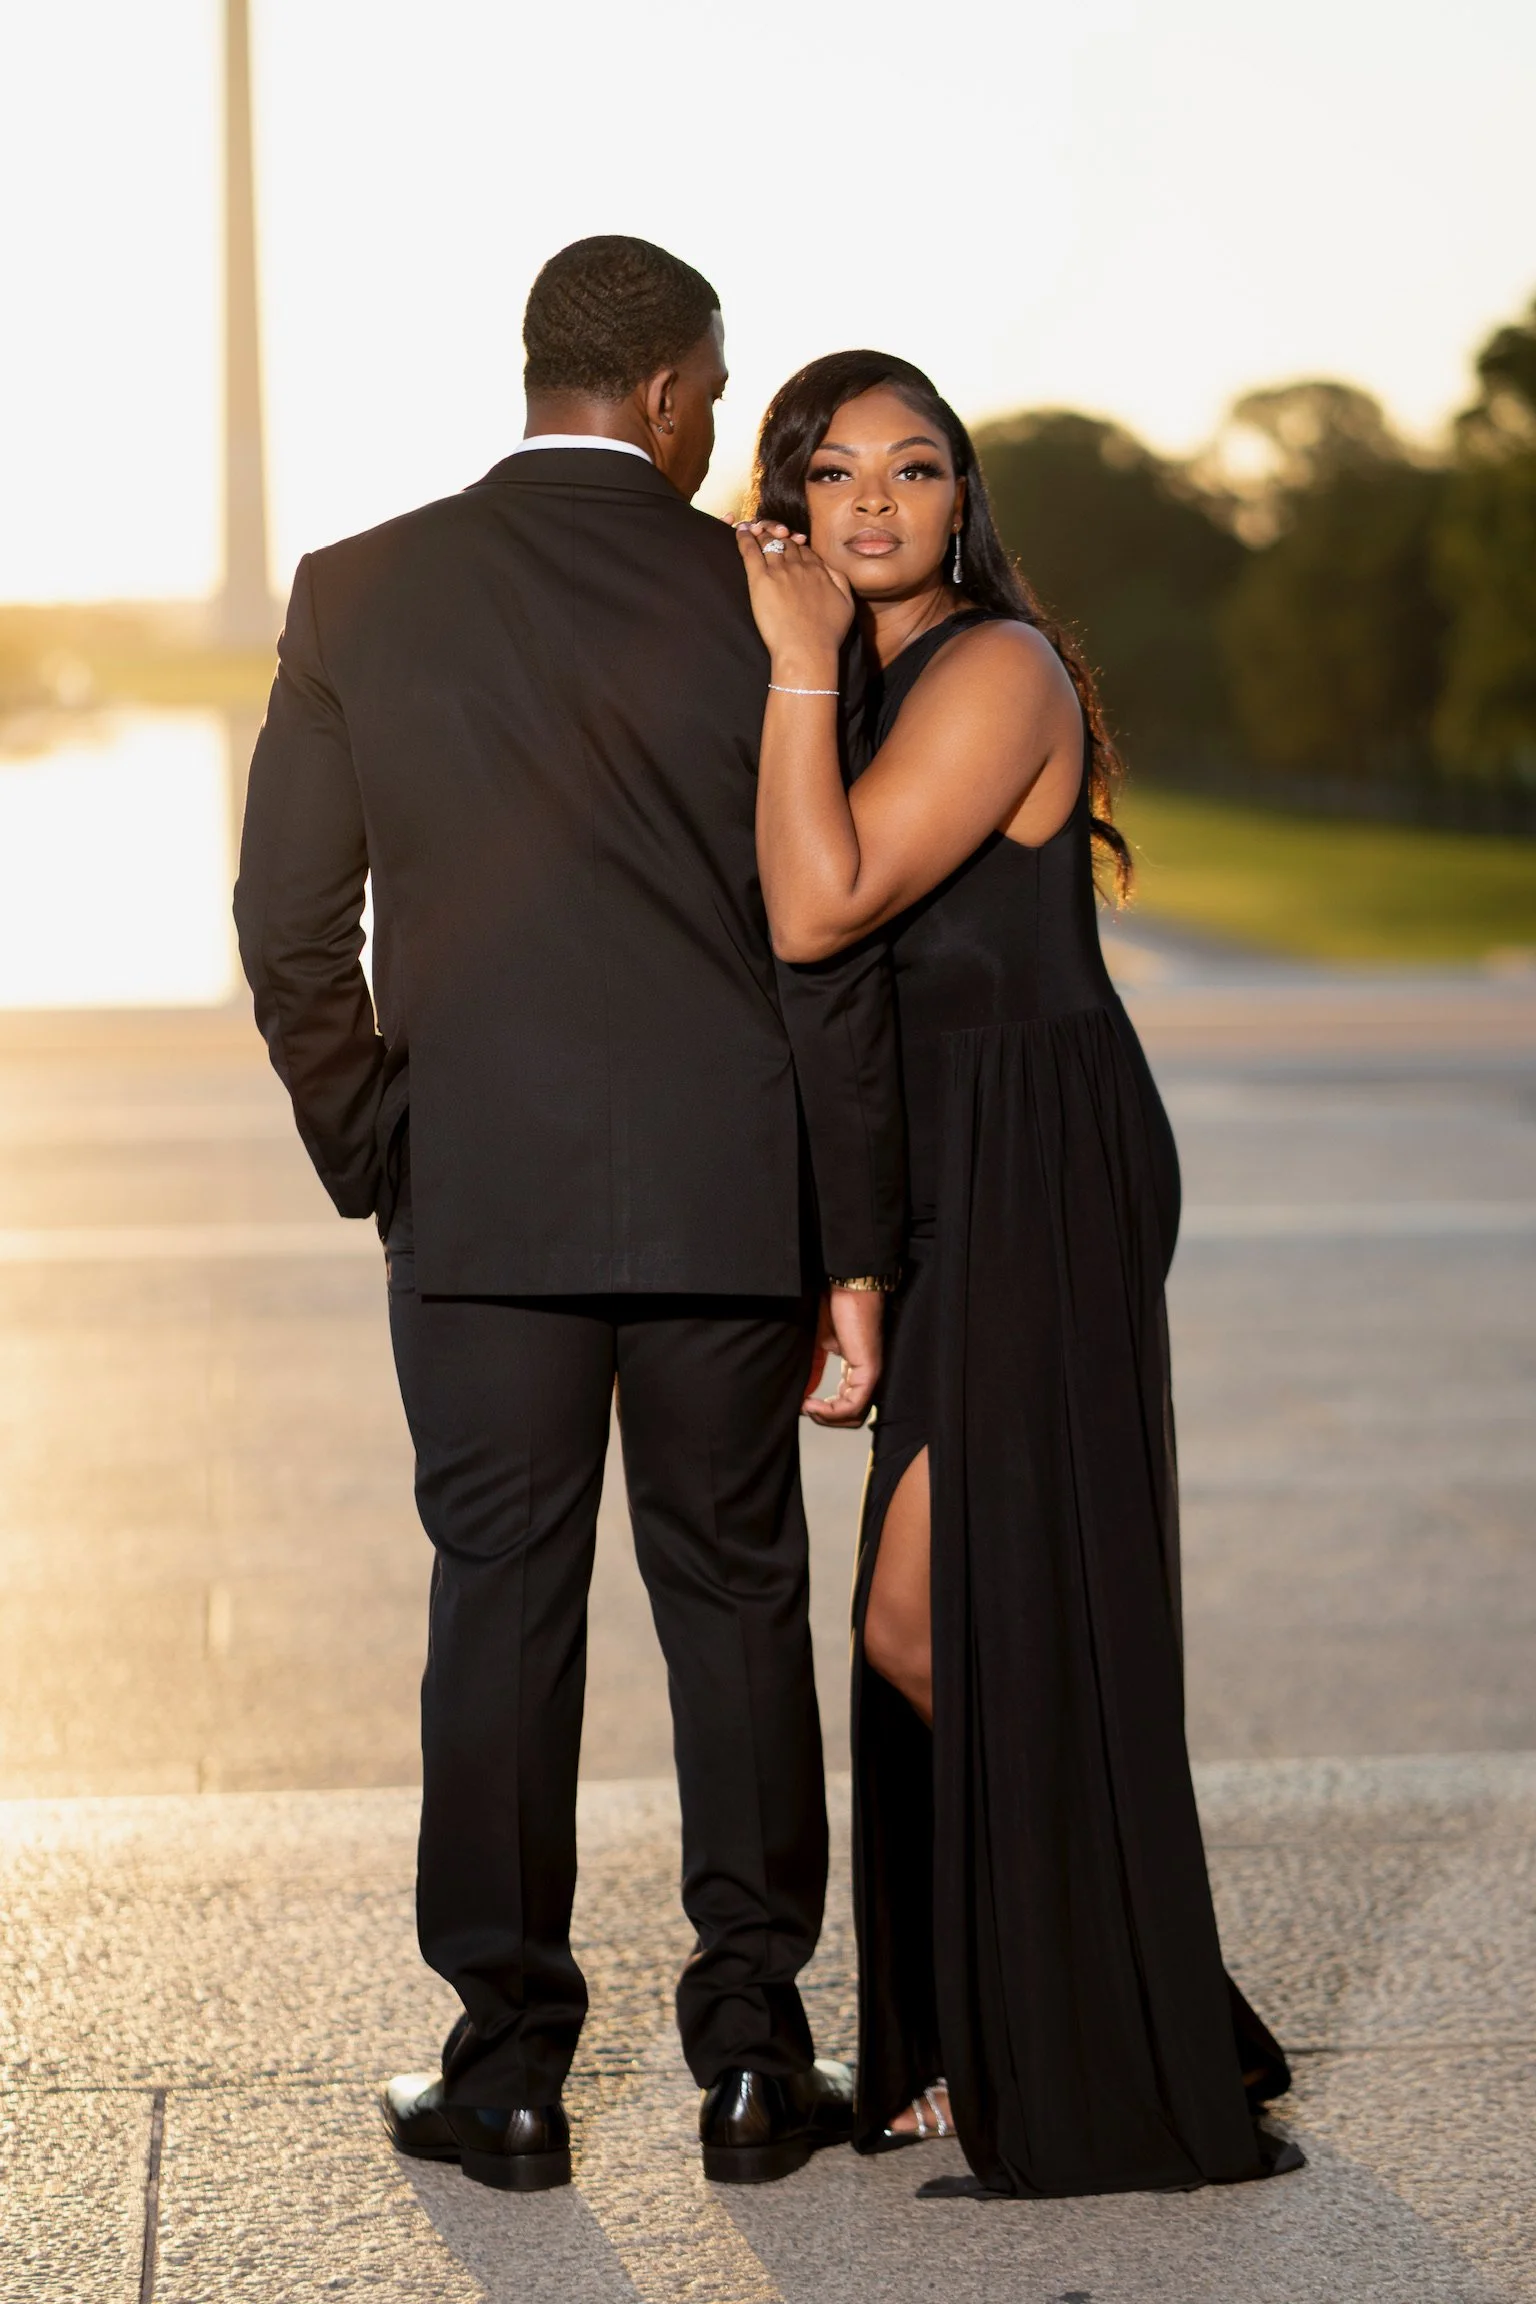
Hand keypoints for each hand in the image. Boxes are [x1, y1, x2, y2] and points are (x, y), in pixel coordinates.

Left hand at [735, 522, 854, 666]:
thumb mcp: (847, 604)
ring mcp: (780, 571)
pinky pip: (750, 551)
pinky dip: (744, 537)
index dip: (796, 546)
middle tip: (770, 535)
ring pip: (769, 543)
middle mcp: (800, 566)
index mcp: (819, 571)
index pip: (804, 550)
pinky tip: (740, 530)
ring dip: (762, 534)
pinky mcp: (761, 580)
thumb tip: (830, 567)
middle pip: (786, 543)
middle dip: (778, 536)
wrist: (808, 650)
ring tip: (754, 529)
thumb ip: (840, 580)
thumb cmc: (828, 635)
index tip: (790, 547)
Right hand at [802, 1286, 882, 1427]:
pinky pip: (853, 1405)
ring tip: (808, 1408)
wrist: (846, 1288)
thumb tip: (802, 1393)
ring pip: (854, 1414)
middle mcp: (867, 1374)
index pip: (846, 1404)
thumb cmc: (836, 1308)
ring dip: (827, 1418)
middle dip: (826, 1419)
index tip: (803, 1405)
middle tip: (805, 1410)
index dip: (824, 1412)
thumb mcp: (818, 1345)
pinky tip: (811, 1404)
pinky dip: (831, 1412)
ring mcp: (871, 1374)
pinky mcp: (869, 1371)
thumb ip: (814, 1369)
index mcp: (857, 1368)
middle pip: (852, 1415)